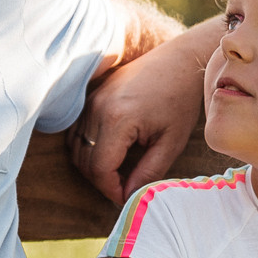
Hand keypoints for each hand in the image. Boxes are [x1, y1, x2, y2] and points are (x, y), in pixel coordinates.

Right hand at [75, 25, 213, 202]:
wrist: (179, 62)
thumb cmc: (180, 100)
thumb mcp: (171, 142)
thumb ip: (149, 172)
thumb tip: (129, 195)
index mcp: (118, 119)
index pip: (99, 169)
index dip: (111, 190)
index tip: (128, 196)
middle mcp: (97, 108)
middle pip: (84, 161)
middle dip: (102, 181)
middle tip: (126, 186)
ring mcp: (90, 100)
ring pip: (76, 148)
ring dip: (94, 165)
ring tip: (120, 171)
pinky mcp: (90, 96)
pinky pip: (76, 131)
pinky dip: (88, 148)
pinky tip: (111, 153)